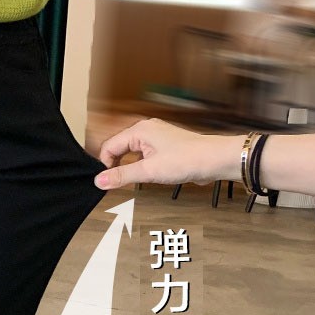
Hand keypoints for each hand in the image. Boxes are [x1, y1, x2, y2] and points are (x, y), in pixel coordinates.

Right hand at [94, 118, 240, 189]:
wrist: (215, 160)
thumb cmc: (187, 160)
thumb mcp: (149, 171)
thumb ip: (121, 176)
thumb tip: (99, 181)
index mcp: (139, 131)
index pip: (109, 147)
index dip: (105, 166)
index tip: (106, 183)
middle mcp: (146, 130)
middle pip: (118, 148)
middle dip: (114, 166)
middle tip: (115, 185)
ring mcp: (156, 137)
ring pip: (130, 152)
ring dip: (127, 167)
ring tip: (128, 182)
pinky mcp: (164, 146)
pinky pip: (142, 155)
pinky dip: (138, 166)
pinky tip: (144, 177)